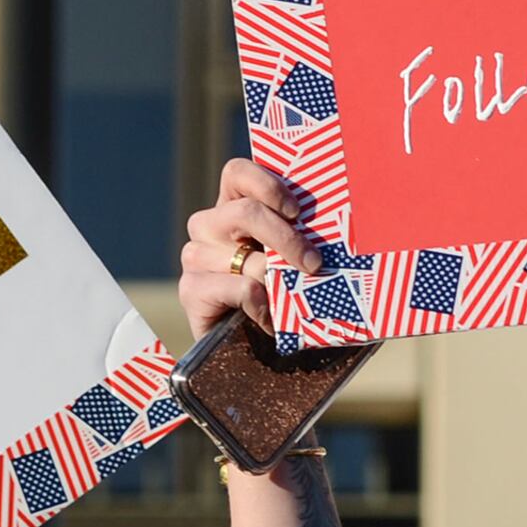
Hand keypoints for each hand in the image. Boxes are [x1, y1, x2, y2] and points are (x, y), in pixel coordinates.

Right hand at [178, 158, 317, 340]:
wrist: (257, 353)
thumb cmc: (284, 297)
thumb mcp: (295, 260)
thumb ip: (303, 237)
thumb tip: (335, 226)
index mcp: (233, 208)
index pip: (237, 173)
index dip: (267, 185)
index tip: (297, 211)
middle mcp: (209, 227)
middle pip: (245, 212)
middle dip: (287, 238)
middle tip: (315, 262)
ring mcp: (196, 257)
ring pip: (247, 257)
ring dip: (278, 278)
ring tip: (292, 298)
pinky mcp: (191, 290)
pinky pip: (238, 288)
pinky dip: (263, 306)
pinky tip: (270, 320)